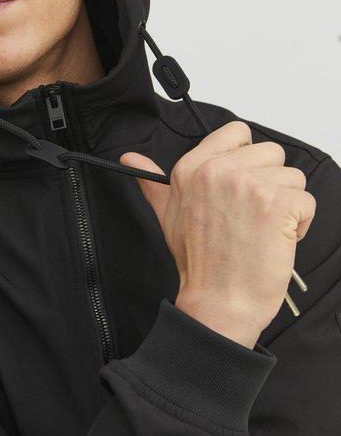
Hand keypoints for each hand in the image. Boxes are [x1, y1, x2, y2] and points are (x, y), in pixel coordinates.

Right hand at [120, 121, 315, 347]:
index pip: (237, 132)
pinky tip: (276, 240)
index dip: (247, 158)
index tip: (241, 185)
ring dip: (286, 205)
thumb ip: (151, 181)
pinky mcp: (275, 204)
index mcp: (192, 167)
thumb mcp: (166, 214)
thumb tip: (129, 160)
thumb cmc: (198, 263)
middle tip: (250, 216)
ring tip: (262, 230)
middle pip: (271, 153)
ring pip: (292, 177)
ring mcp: (247, 185)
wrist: (218, 303)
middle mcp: (217, 170)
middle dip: (270, 184)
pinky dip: (300, 225)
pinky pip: (307, 202)